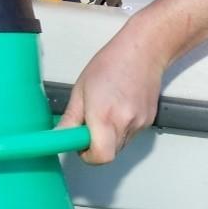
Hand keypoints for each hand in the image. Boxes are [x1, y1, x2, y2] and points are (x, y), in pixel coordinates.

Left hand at [55, 34, 163, 163]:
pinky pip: (130, 135)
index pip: (98, 157)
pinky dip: (121, 128)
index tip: (80, 144)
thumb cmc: (112, 64)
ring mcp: (139, 124)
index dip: (87, 155)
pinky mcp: (148, 122)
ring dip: (109, 137)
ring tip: (106, 111)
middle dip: (96, 146)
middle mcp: (124, 123)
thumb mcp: (81, 89)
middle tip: (89, 126)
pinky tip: (120, 107)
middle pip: (108, 154)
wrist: (144, 52)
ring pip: (119, 146)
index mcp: (104, 116)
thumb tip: (59, 136)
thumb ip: (70, 118)